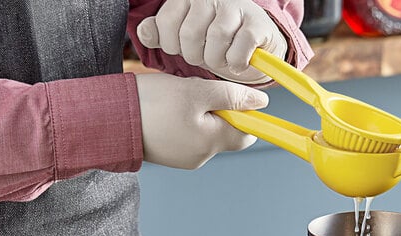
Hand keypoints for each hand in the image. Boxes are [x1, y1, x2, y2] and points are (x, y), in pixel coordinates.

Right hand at [134, 72, 268, 168]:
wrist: (109, 121)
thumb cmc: (152, 106)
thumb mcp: (197, 92)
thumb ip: (231, 97)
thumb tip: (261, 103)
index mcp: (212, 143)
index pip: (247, 135)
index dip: (246, 115)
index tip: (232, 98)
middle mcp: (201, 157)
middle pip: (225, 133)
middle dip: (218, 111)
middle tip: (197, 94)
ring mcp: (184, 159)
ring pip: (205, 133)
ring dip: (199, 114)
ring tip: (176, 102)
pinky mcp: (169, 155)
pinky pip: (187, 137)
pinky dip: (183, 122)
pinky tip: (166, 111)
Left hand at [137, 0, 286, 83]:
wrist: (257, 41)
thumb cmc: (216, 38)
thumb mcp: (183, 33)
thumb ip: (161, 32)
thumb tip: (143, 33)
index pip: (166, 24)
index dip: (172, 46)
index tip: (185, 48)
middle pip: (189, 35)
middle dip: (195, 56)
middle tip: (205, 56)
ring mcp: (235, 7)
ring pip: (215, 41)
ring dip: (216, 61)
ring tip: (221, 59)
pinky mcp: (256, 24)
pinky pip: (238, 50)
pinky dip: (236, 63)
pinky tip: (237, 63)